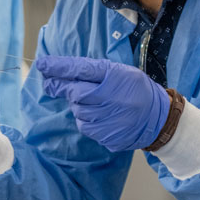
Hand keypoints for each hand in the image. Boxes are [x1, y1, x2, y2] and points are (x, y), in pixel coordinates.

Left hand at [37, 55, 170, 151]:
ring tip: (93, 102)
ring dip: (78, 105)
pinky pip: (85, 126)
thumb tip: (63, 73)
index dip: (59, 67)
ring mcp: (108, 119)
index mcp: (115, 77)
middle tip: (52, 84)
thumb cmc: (137, 91)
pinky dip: (87, 120)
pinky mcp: (106, 135)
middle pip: (75, 92)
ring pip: (78, 111)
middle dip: (62, 88)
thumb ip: (95, 72)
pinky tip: (99, 116)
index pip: (81, 70)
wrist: (158, 118)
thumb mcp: (121, 73)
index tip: (42, 64)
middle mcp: (110, 98)